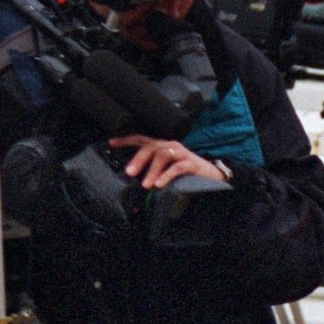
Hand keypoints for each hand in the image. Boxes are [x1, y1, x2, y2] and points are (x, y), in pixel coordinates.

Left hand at [110, 135, 228, 190]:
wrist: (212, 176)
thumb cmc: (186, 173)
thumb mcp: (166, 169)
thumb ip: (151, 170)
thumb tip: (133, 178)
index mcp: (162, 146)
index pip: (141, 139)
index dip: (126, 139)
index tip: (111, 143)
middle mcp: (170, 146)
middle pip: (151, 146)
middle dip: (138, 159)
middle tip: (130, 172)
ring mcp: (181, 153)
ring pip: (163, 156)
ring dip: (152, 170)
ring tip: (146, 184)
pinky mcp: (191, 163)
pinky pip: (177, 167)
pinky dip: (167, 176)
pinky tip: (160, 184)